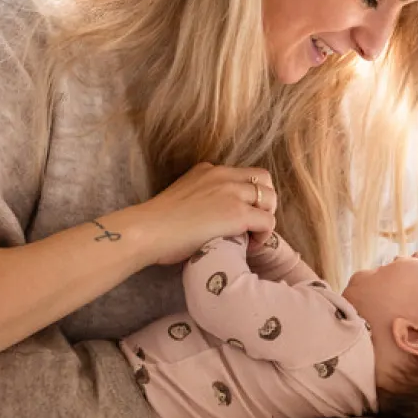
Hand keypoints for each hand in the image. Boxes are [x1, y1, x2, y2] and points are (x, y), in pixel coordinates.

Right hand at [137, 162, 277, 266]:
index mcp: (208, 170)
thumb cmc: (157, 225)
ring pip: (270, 198)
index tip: (240, 215)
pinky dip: (263, 235)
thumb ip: (201, 199)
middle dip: (264, 201)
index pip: (243, 174)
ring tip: (252, 236)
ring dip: (266, 217)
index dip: (249, 194)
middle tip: (253, 224)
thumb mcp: (181, 198)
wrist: (148, 231)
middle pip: (264, 178)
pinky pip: (267, 221)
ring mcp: (231, 192)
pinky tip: (249, 246)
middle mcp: (222, 175)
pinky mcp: (237, 213)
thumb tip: (211, 220)